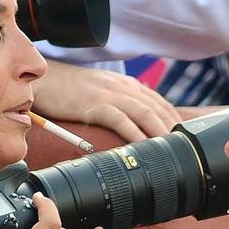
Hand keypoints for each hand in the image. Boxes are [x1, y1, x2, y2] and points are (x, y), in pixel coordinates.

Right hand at [34, 60, 179, 142]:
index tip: (184, 135)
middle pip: (155, 107)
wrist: (44, 81)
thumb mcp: (101, 92)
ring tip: (170, 148)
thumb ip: (119, 103)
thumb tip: (135, 124)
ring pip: (143, 112)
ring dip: (159, 130)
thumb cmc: (70, 91)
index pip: (157, 100)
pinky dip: (134, 133)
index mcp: (124, 84)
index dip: (173, 117)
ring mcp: (108, 94)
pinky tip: (142, 145)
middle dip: (171, 126)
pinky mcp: (94, 104)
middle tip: (183, 146)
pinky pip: (120, 119)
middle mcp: (121, 87)